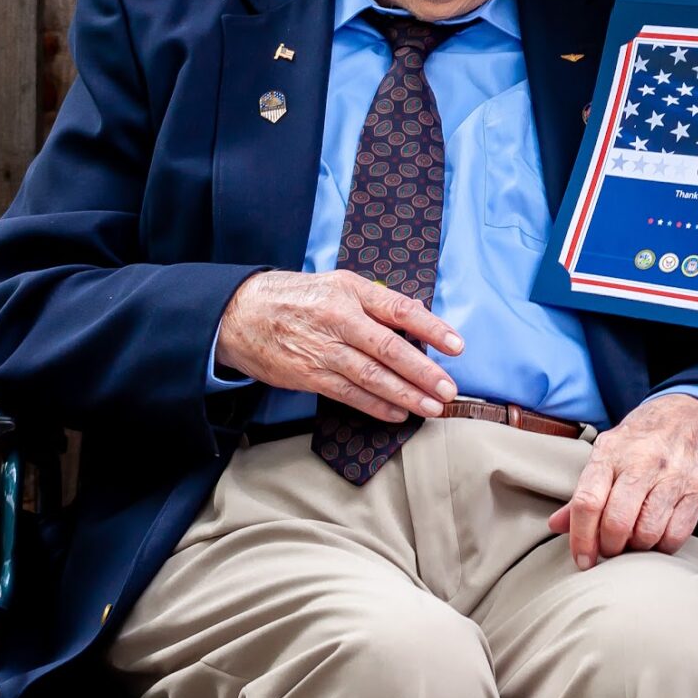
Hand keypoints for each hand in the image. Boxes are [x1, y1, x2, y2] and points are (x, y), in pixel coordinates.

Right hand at [214, 270, 463, 424]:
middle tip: (448, 389)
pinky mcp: (308, 375)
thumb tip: (416, 319)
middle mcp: (338, 319)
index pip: (399, 309)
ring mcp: (322, 349)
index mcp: (350, 291)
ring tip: (431, 407)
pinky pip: (348, 394)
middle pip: (389, 348)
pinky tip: (397, 413)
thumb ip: (374, 302)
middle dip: (423, 372)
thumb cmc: (297, 296)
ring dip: (405, 394)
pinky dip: (375, 405)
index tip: (457, 346)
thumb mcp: (337, 284)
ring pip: (371, 376)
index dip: (431, 328)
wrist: (240, 314)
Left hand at [547, 393, 697, 569]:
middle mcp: (642, 462)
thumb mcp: (611, 450)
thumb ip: (585, 489)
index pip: (587, 501)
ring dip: (636, 548)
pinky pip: (676, 535)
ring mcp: (673, 476)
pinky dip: (663, 545)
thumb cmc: (646, 436)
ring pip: (647, 533)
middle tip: (610, 548)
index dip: (581, 538)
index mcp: (612, 452)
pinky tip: (657, 535)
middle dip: (609, 547)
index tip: (582, 559)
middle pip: (617, 522)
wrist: (696, 413)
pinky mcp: (697, 491)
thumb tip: (556, 525)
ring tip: (634, 539)